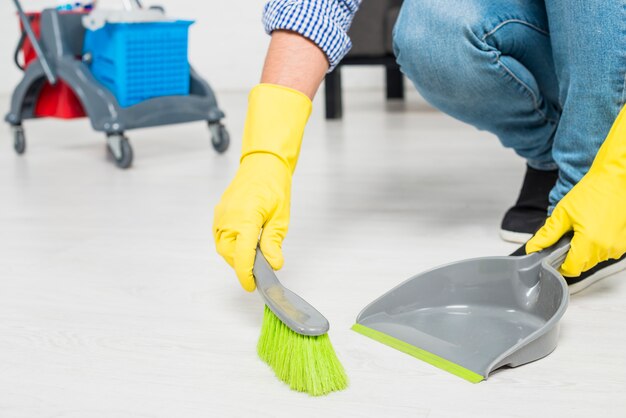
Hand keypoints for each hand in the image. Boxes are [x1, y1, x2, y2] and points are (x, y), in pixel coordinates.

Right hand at [213, 84, 311, 290]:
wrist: (262, 164)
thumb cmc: (273, 185)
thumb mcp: (281, 217)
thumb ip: (274, 243)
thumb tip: (274, 264)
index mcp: (244, 218)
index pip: (242, 255)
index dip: (246, 274)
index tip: (252, 286)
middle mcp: (227, 218)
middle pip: (229, 254)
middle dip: (242, 266)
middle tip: (259, 271)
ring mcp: (220, 216)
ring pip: (223, 247)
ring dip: (237, 256)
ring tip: (255, 256)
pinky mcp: (219, 214)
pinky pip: (222, 237)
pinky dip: (232, 245)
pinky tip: (246, 244)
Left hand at [527, 107, 625, 275]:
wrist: (617, 177)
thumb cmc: (593, 191)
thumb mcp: (564, 212)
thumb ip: (547, 234)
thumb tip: (533, 248)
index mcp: (590, 242)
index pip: (572, 268)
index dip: (560, 265)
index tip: (555, 257)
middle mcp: (608, 247)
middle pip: (584, 264)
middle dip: (573, 255)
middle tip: (569, 236)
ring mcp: (620, 245)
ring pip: (597, 258)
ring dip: (588, 249)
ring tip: (585, 227)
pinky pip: (609, 250)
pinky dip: (601, 244)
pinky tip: (597, 227)